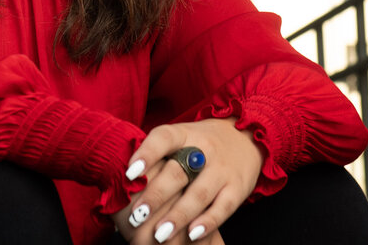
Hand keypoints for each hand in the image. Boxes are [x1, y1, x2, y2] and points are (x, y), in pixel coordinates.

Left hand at [110, 118, 262, 243]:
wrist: (246, 137)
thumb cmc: (199, 143)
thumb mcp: (180, 138)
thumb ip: (156, 155)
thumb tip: (121, 181)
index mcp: (184, 133)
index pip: (163, 138)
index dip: (146, 153)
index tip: (129, 173)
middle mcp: (204, 149)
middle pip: (179, 172)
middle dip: (157, 195)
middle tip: (137, 215)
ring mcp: (222, 169)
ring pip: (200, 193)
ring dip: (178, 216)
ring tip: (159, 234)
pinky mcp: (238, 187)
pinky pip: (223, 207)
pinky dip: (207, 222)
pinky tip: (191, 235)